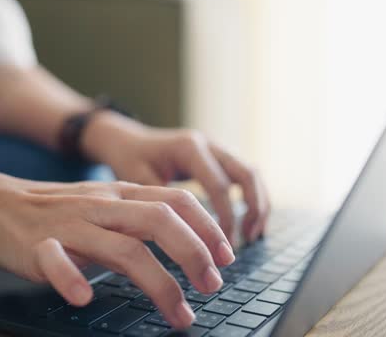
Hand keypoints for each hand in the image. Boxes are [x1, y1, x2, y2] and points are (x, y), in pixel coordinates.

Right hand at [0, 178, 235, 328]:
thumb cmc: (59, 211)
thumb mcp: (107, 204)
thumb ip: (143, 217)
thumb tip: (191, 242)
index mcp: (122, 195)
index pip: (177, 200)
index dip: (207, 228)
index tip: (227, 258)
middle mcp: (102, 206)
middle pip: (159, 221)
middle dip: (194, 254)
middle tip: (213, 287)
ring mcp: (70, 225)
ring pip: (122, 249)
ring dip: (158, 284)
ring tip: (180, 314)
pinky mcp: (37, 246)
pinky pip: (55, 261)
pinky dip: (71, 279)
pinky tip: (84, 298)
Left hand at [82, 112, 270, 245]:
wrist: (127, 139)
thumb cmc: (129, 159)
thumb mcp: (136, 180)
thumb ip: (160, 202)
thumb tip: (184, 237)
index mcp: (189, 147)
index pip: (220, 185)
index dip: (226, 217)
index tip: (220, 245)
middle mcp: (208, 143)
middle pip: (247, 174)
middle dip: (253, 208)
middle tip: (248, 239)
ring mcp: (217, 147)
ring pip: (252, 173)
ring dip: (258, 203)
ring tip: (253, 234)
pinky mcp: (219, 157)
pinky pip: (245, 175)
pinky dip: (252, 198)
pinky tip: (248, 223)